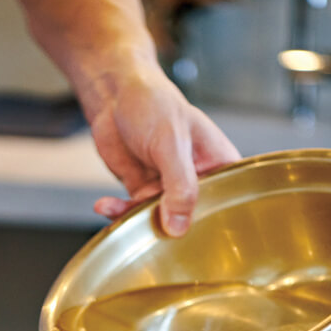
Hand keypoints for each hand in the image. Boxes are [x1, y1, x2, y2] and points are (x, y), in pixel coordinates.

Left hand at [90, 65, 239, 236]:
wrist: (115, 94)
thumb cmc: (153, 103)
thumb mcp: (171, 142)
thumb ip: (179, 185)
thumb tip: (178, 227)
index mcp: (219, 166)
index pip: (225, 204)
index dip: (211, 224)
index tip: (191, 236)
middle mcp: (198, 181)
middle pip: (193, 219)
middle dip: (170, 229)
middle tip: (152, 232)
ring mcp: (170, 189)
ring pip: (161, 220)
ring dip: (138, 220)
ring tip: (118, 211)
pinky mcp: (145, 192)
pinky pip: (135, 212)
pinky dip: (119, 212)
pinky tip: (104, 205)